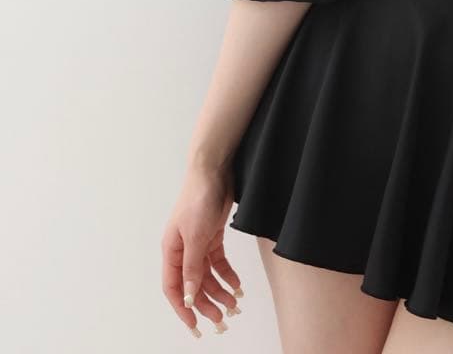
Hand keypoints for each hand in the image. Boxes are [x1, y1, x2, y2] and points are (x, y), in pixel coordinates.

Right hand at [161, 165, 242, 336]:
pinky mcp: (212, 235)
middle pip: (193, 284)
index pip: (173, 288)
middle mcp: (182, 250)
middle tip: (221, 320)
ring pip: (208, 275)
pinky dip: (228, 274)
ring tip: (234, 305)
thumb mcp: (195, 236)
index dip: (183, 308)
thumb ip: (192, 268)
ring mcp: (198, 243)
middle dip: (206, 303)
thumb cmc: (198, 199)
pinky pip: (218, 262)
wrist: (213, 170)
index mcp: (171, 251)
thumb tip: (188, 296)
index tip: (195, 325)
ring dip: (220, 291)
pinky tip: (237, 284)